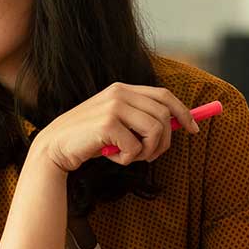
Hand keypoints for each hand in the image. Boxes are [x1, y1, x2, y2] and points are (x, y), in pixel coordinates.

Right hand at [28, 82, 198, 172]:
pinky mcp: (108, 124)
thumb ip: (140, 119)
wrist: (55, 148)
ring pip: (155, 131)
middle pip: (163, 116)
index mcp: (122, 89)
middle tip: (150, 156)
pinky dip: (127, 159)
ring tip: (128, 156)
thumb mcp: (116, 123)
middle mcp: (119, 92)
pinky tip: (110, 156)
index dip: (183, 112)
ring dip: (146, 152)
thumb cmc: (88, 139)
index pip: (164, 95)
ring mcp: (114, 106)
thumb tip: (177, 124)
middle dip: (164, 141)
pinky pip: (136, 147)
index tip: (194, 129)